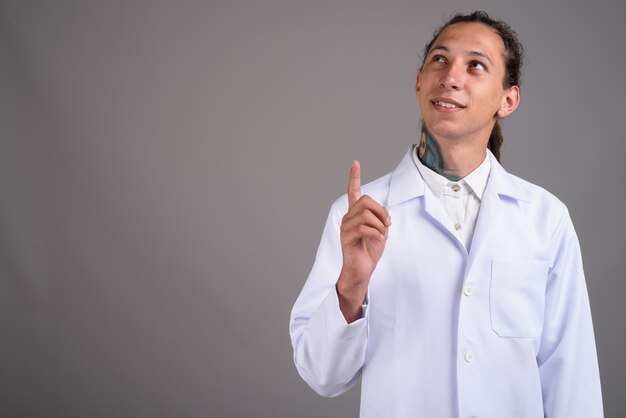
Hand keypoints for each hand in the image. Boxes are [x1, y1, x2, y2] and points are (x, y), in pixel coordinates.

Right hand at [336, 160, 390, 321]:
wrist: (362, 270)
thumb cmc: (369, 250)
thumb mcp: (380, 230)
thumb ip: (380, 218)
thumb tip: (383, 215)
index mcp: (355, 214)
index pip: (353, 191)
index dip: (354, 177)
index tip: (355, 163)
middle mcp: (348, 217)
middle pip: (366, 201)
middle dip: (381, 212)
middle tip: (388, 224)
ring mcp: (346, 227)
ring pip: (365, 214)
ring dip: (380, 225)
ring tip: (383, 235)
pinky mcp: (346, 237)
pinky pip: (364, 228)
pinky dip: (376, 233)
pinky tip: (380, 239)